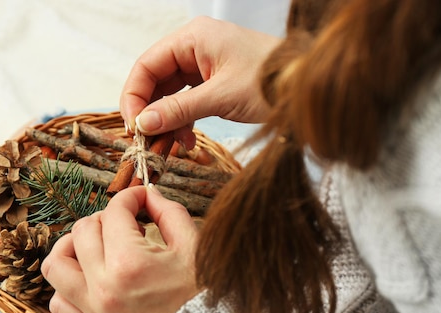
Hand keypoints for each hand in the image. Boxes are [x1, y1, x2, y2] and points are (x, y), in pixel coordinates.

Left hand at [42, 186, 199, 312]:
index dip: (130, 197)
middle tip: (126, 223)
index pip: (115, 212)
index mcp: (130, 263)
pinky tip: (88, 277)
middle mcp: (103, 286)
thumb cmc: (202, 297)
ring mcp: (94, 311)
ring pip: (56, 265)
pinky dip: (67, 285)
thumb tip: (148, 195)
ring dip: (71, 247)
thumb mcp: (194, 246)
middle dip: (104, 218)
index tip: (141, 198)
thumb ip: (168, 212)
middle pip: (82, 231)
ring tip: (94, 245)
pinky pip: (59, 303)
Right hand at [120, 16, 279, 148]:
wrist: (307, 87)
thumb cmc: (272, 80)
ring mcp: (205, 65)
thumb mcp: (220, 97)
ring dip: (167, 121)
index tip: (132, 126)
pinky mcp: (214, 82)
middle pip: (156, 80)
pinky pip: (187, 102)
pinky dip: (183, 122)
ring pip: (170, 94)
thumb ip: (179, 109)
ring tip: (170, 145)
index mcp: (193, 38)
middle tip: (146, 140)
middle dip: (150, 112)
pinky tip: (186, 141)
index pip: (147, 65)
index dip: (134, 96)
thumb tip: (143, 123)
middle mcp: (195, 48)